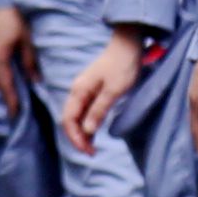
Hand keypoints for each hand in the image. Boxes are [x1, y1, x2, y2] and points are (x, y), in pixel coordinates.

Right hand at [65, 30, 145, 153]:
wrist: (128, 43)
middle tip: (92, 152)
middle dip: (78, 138)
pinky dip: (88, 123)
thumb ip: (99, 110)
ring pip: (78, 116)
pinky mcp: (93, 89)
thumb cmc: (122, 65)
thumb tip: (87, 130)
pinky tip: (95, 131)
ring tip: (93, 146)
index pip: (69, 120)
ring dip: (83, 132)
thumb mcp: (113, 90)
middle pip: (70, 119)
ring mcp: (84, 90)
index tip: (88, 150)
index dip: (76, 138)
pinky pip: (85, 110)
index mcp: (79, 91)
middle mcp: (78, 91)